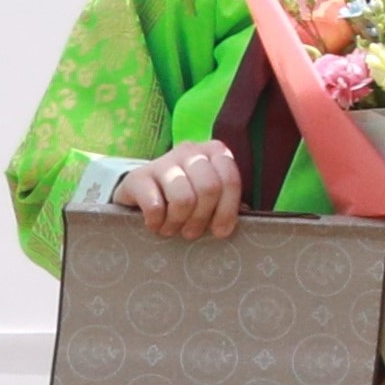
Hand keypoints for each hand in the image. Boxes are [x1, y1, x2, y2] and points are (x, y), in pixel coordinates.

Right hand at [117, 141, 244, 240]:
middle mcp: (191, 151)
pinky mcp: (138, 176)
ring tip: (172, 229)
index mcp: (216, 152)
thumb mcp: (210, 196)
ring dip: (178, 223)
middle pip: (209, 189)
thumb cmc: (186, 196)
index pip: (230, 180)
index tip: (220, 232)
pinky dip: (157, 223)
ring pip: (183, 198)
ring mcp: (163, 161)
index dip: (227, 210)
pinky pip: (155, 206)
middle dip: (202, 219)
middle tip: (191, 233)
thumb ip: (228, 201)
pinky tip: (155, 224)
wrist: (141, 191)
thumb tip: (246, 213)